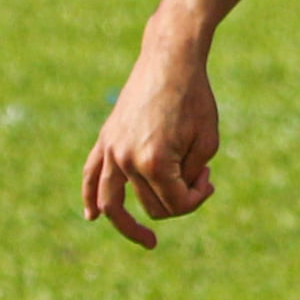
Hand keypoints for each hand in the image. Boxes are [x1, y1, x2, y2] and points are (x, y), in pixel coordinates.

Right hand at [82, 34, 219, 248]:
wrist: (169, 59)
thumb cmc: (195, 98)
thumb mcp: (207, 141)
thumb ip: (192, 176)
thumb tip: (178, 197)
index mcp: (155, 163)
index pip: (176, 204)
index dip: (197, 198)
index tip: (209, 178)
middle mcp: (126, 160)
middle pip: (152, 205)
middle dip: (180, 199)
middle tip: (201, 175)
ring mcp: (111, 150)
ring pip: (114, 203)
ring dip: (129, 225)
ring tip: (147, 240)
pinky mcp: (106, 138)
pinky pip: (91, 175)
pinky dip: (90, 197)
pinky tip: (92, 216)